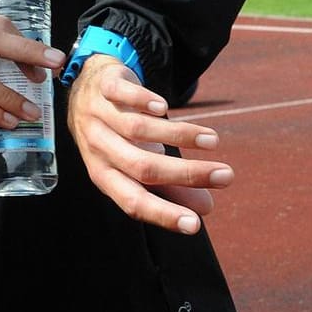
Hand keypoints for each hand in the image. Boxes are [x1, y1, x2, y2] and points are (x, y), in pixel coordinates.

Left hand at [66, 55, 233, 233]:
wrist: (85, 90)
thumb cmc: (117, 136)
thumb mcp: (137, 163)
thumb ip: (169, 187)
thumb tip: (206, 210)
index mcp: (104, 176)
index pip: (132, 201)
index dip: (163, 214)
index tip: (196, 224)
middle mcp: (99, 148)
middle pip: (141, 166)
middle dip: (187, 174)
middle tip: (226, 176)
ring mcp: (98, 116)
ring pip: (136, 129)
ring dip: (179, 135)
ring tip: (213, 141)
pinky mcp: (103, 87)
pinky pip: (119, 94)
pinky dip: (141, 100)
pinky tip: (164, 107)